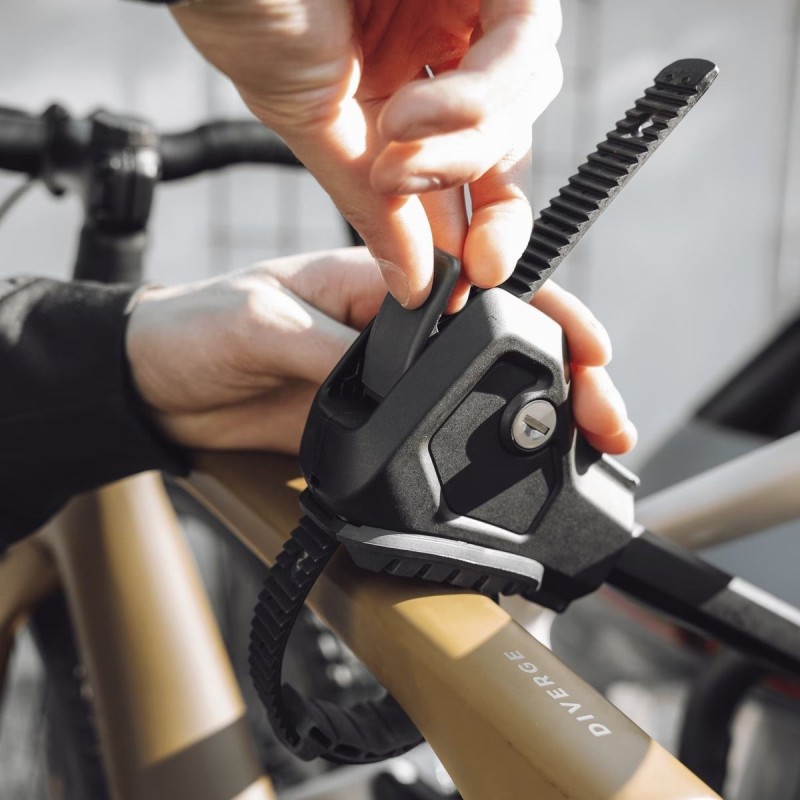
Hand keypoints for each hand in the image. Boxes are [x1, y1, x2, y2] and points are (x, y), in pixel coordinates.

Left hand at [125, 248, 634, 453]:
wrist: (162, 387)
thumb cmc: (202, 328)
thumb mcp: (263, 322)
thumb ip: (333, 347)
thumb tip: (400, 381)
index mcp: (385, 281)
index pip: (483, 289)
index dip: (544, 315)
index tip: (588, 352)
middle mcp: (402, 331)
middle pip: (503, 347)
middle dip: (567, 375)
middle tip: (607, 418)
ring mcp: (396, 383)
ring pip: (486, 397)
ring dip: (542, 419)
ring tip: (589, 449)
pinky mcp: (380, 426)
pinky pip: (445, 437)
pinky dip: (490, 452)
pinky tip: (525, 468)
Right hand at [170, 0, 562, 310]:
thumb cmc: (247, 10)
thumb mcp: (316, 129)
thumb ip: (374, 206)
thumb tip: (410, 282)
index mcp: (404, 84)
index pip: (471, 168)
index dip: (481, 226)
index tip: (473, 279)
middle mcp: (444, 45)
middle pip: (510, 137)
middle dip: (489, 202)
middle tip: (455, 249)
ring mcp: (468, 2)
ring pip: (523, 97)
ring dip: (464, 152)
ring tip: (395, 164)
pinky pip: (523, 40)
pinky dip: (475, 98)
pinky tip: (409, 114)